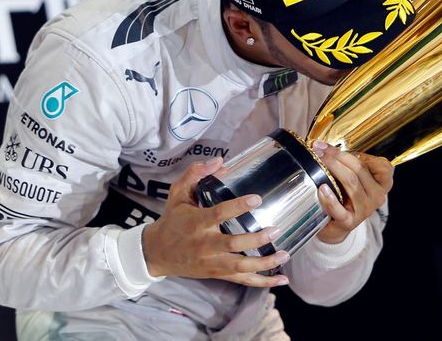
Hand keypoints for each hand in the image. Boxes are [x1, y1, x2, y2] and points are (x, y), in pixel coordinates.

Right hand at [142, 157, 289, 286]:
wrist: (156, 253)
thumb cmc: (172, 220)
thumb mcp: (178, 194)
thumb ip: (195, 174)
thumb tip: (220, 160)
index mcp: (197, 222)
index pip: (219, 214)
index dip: (239, 206)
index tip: (257, 199)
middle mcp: (205, 244)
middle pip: (233, 244)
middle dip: (256, 239)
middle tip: (275, 229)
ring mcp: (212, 262)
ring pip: (241, 266)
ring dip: (264, 263)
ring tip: (284, 254)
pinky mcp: (217, 273)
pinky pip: (242, 280)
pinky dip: (262, 281)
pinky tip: (281, 279)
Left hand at [312, 141, 393, 243]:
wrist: (336, 224)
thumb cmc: (346, 195)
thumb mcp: (356, 177)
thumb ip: (352, 163)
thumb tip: (328, 146)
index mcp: (382, 184)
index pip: (383, 166)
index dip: (362, 154)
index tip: (341, 147)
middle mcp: (377, 196)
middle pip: (360, 169)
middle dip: (338, 155)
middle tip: (319, 148)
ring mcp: (365, 210)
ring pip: (351, 182)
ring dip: (333, 168)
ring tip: (318, 160)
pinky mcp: (349, 222)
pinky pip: (340, 210)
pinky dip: (330, 199)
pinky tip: (322, 188)